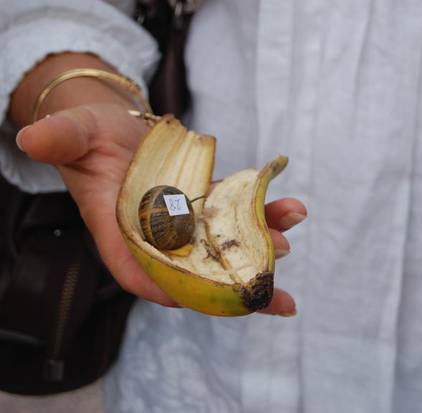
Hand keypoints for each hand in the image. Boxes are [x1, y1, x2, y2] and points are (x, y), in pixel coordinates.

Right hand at [16, 103, 305, 314]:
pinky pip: (239, 217)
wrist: (117, 125)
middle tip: (268, 293)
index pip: (136, 268)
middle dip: (231, 284)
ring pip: (224, 245)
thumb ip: (61, 137)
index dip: (161, 285)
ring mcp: (187, 223)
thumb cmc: (89, 133)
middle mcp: (157, 236)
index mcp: (118, 230)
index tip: (188, 299)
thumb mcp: (74, 132)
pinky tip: (291, 210)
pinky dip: (264, 217)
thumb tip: (34, 136)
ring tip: (287, 243)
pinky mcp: (209, 206)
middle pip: (194, 269)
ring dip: (260, 248)